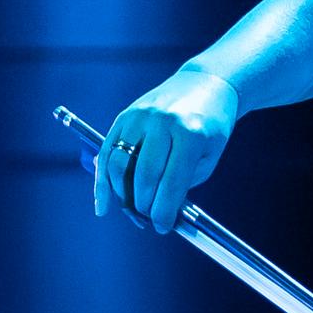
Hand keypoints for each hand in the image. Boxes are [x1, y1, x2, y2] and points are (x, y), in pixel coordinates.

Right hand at [94, 68, 242, 232]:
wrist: (205, 84)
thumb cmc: (210, 126)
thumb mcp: (208, 156)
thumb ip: (184, 182)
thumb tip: (158, 211)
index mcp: (190, 134)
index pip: (172, 182)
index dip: (164, 211)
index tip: (163, 227)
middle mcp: (162, 123)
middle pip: (143, 176)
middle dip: (144, 205)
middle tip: (149, 220)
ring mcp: (140, 117)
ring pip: (119, 165)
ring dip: (122, 195)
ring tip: (132, 212)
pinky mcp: (125, 116)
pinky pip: (107, 152)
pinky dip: (102, 180)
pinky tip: (103, 203)